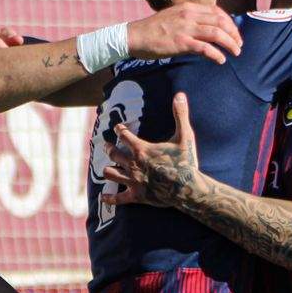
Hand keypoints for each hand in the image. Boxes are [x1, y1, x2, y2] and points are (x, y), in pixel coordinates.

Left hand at [101, 91, 200, 208]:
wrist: (187, 187)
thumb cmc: (186, 161)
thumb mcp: (185, 135)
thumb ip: (180, 114)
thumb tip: (180, 94)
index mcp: (142, 149)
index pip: (124, 135)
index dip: (119, 129)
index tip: (117, 127)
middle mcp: (133, 164)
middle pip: (113, 154)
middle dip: (108, 148)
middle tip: (106, 146)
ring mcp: (133, 181)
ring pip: (111, 173)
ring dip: (107, 170)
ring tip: (105, 168)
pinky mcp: (137, 196)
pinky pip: (118, 198)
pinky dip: (110, 198)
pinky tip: (103, 197)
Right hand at [125, 2, 241, 64]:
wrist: (134, 36)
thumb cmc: (152, 30)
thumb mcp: (173, 18)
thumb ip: (189, 21)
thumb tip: (203, 31)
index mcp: (188, 8)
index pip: (216, 11)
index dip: (229, 22)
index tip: (234, 33)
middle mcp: (189, 15)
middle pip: (220, 21)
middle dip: (234, 33)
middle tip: (239, 45)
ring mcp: (185, 28)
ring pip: (216, 33)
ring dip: (230, 43)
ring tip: (236, 52)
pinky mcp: (180, 42)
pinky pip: (204, 48)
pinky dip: (216, 54)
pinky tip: (221, 60)